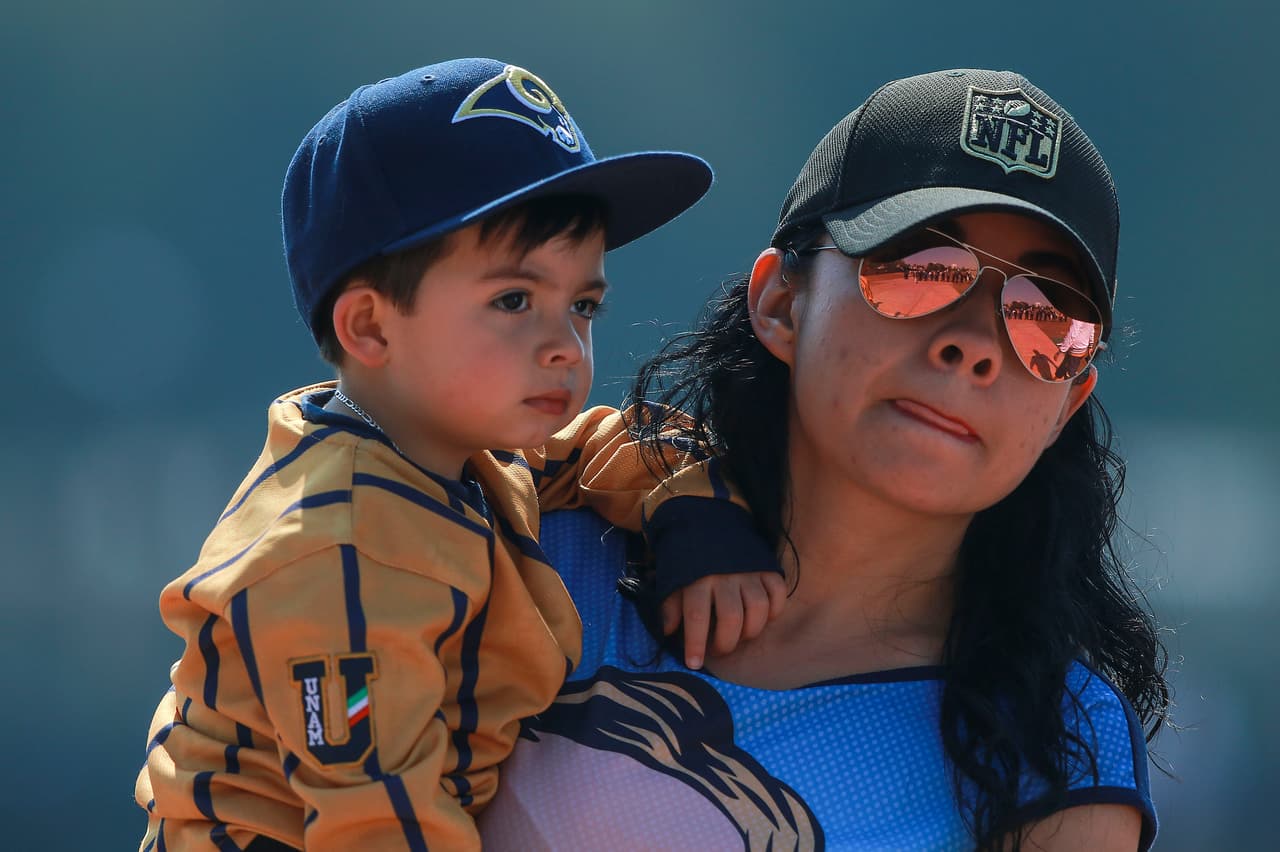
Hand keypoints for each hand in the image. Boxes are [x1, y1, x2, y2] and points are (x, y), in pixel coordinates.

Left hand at [660, 571, 787, 668]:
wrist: (710, 522)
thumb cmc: (691, 561)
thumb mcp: (674, 580)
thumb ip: (671, 607)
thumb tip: (669, 632)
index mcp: (697, 579)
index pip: (696, 616)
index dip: (696, 644)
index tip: (694, 664)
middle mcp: (725, 576)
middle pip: (732, 618)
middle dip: (726, 643)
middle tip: (719, 650)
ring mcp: (749, 571)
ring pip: (758, 608)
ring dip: (751, 630)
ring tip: (740, 635)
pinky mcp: (768, 568)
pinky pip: (778, 594)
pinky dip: (774, 611)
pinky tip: (763, 617)